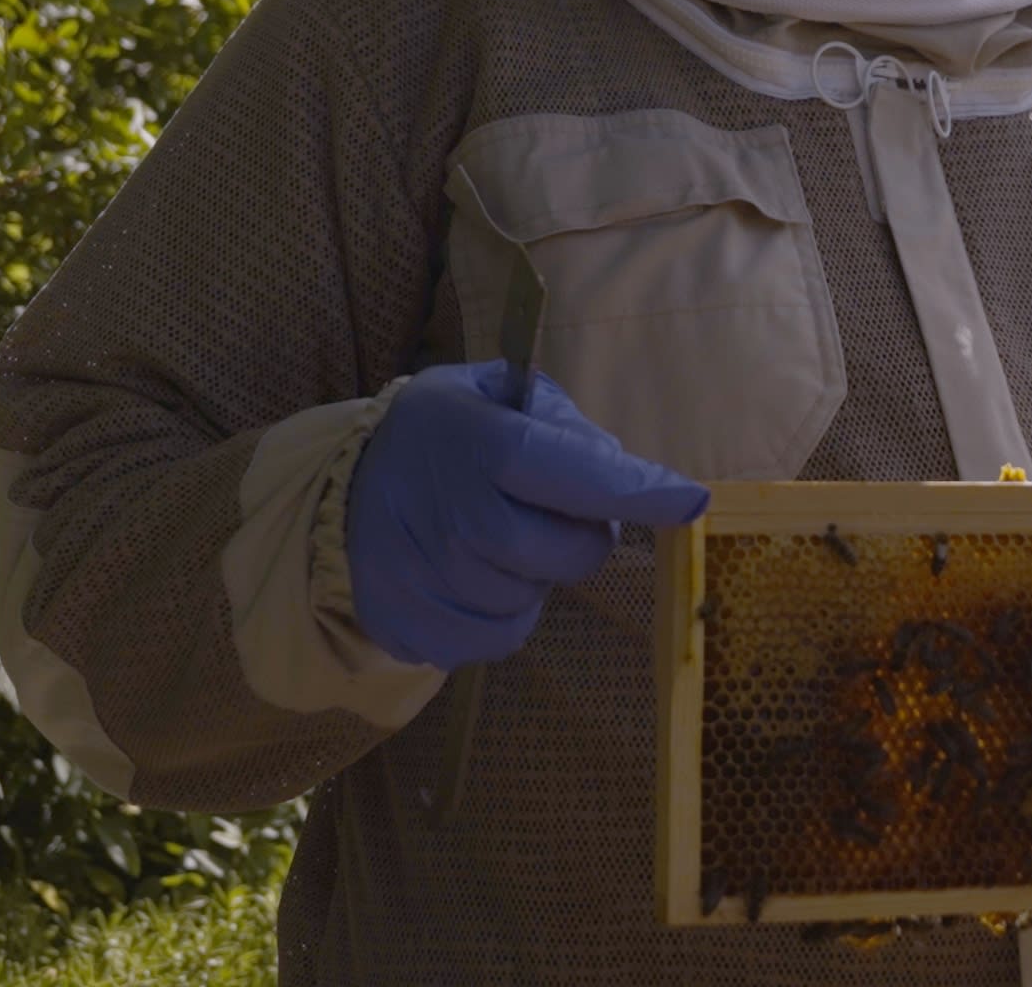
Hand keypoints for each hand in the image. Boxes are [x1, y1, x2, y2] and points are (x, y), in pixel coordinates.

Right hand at [346, 361, 709, 669]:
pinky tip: (475, 576)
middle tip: (555, 513)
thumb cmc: (444, 434)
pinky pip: (498, 640)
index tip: (691, 499)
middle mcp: (450, 511)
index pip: (573, 473)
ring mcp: (424, 575)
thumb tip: (617, 463)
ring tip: (496, 539)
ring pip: (533, 601)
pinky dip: (504, 613)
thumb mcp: (494, 392)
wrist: (340, 488)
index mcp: (479, 441)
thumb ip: (559, 418)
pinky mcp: (409, 624)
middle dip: (583, 538)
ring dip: (535, 576)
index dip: (636, 490)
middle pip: (568, 555)